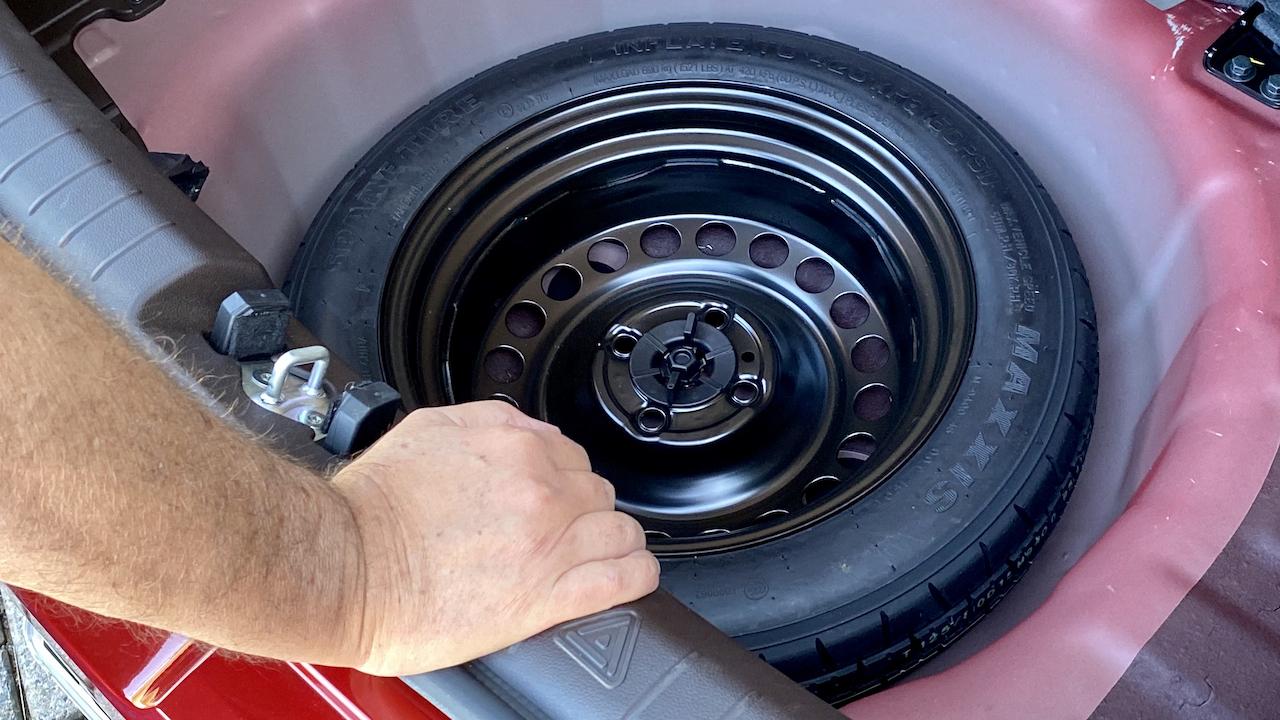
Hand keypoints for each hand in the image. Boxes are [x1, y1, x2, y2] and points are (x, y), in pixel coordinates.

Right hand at [330, 401, 658, 675]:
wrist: (344, 566)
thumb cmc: (371, 508)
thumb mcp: (428, 431)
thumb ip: (486, 423)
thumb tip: (521, 429)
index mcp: (514, 445)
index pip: (572, 456)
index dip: (564, 480)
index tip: (555, 498)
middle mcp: (539, 488)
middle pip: (598, 493)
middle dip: (584, 511)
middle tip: (562, 532)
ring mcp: (550, 542)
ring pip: (621, 532)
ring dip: (616, 542)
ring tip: (602, 556)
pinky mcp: (549, 595)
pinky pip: (625, 578)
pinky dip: (635, 575)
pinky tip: (629, 577)